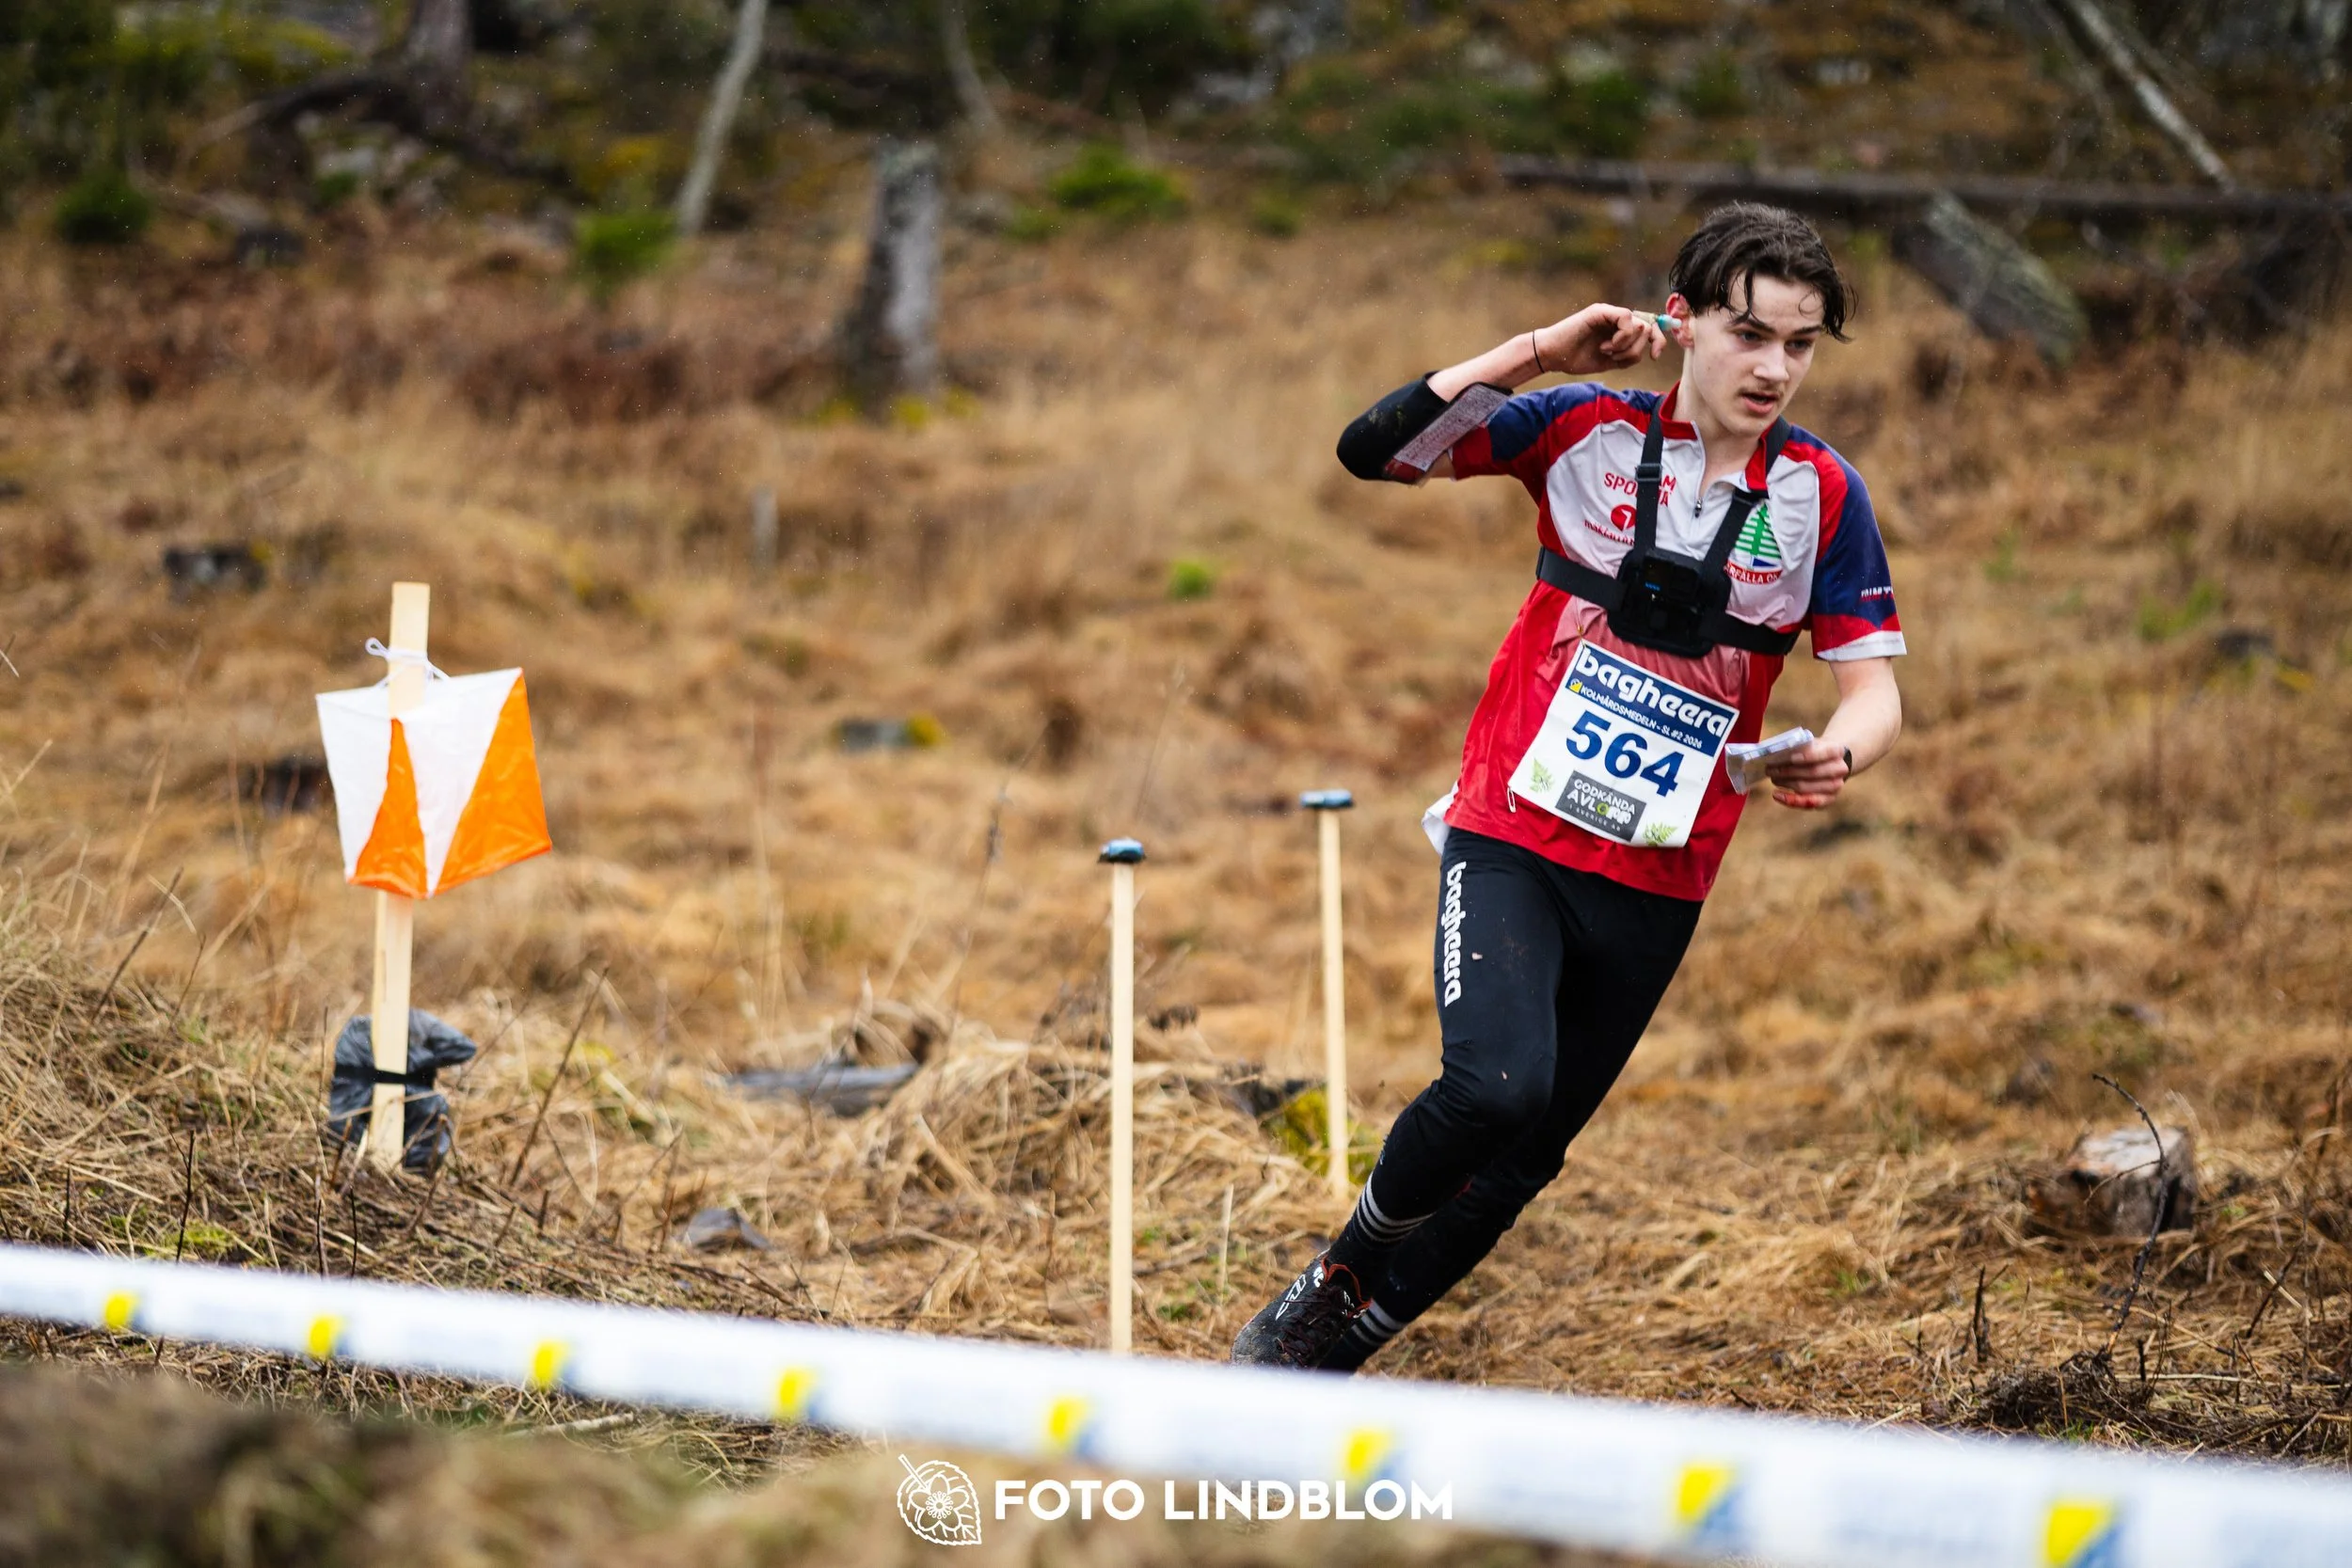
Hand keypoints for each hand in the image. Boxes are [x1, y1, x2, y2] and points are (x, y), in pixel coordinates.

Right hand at [1530, 304, 1673, 375]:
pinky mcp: (1601, 311)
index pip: (1650, 330)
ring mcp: (1609, 314)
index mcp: (1620, 330)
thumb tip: (1647, 343)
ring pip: (1639, 325)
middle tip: (1617, 357)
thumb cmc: (1577, 358)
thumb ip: (1630, 355)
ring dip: (1626, 346)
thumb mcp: (1611, 362)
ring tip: (1607, 352)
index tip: (1654, 356)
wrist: (1552, 356)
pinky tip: (1606, 346)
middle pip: (1648, 326)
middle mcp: (1617, 319)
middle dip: (1639, 347)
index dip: (1658, 341)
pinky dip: (1621, 337)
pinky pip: (1626, 318)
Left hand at [1766, 739, 1850, 809]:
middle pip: (1811, 772)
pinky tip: (1777, 795)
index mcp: (1837, 750)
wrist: (1830, 762)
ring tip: (1772, 777)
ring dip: (1785, 783)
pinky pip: (1807, 803)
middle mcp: (1840, 769)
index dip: (1806, 756)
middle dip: (1787, 771)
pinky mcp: (1828, 799)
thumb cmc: (1815, 751)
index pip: (1822, 753)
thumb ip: (1798, 747)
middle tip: (1769, 769)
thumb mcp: (1810, 743)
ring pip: (1806, 788)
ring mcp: (1836, 786)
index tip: (1790, 758)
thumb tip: (1776, 753)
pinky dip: (1790, 800)